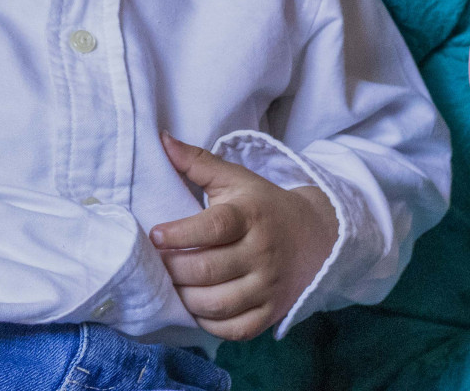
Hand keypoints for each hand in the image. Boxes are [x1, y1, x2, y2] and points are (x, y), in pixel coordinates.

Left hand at [148, 133, 338, 340]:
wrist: (314, 235)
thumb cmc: (262, 205)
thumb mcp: (235, 179)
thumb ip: (197, 161)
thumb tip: (162, 140)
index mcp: (250, 216)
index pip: (212, 228)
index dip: (179, 234)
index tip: (155, 235)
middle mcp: (262, 253)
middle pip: (207, 270)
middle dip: (173, 269)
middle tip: (156, 263)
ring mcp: (268, 286)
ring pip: (216, 304)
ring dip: (185, 297)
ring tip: (172, 284)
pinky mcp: (271, 312)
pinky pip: (234, 329)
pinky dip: (208, 323)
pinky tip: (196, 307)